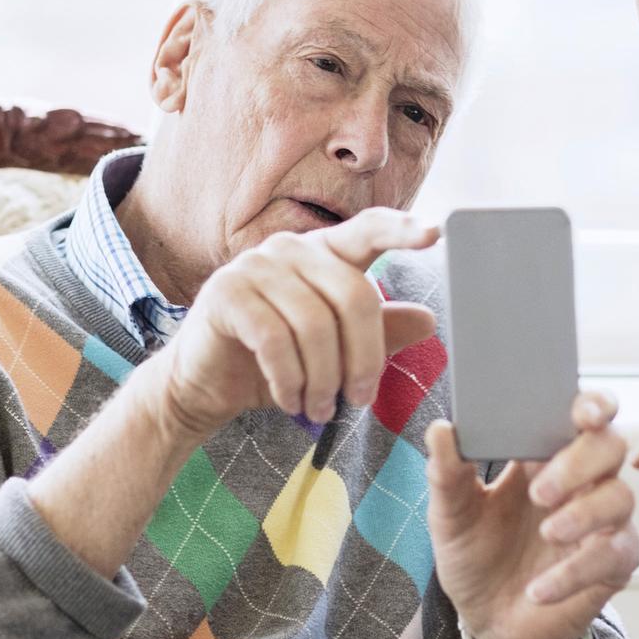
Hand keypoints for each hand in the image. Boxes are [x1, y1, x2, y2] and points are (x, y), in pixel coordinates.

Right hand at [152, 207, 437, 439]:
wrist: (203, 385)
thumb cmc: (274, 363)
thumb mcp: (335, 352)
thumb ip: (378, 333)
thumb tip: (429, 321)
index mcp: (323, 252)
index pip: (369, 229)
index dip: (402, 230)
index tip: (435, 234)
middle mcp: (291, 247)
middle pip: (354, 296)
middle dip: (363, 359)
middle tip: (357, 401)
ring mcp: (255, 265)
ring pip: (315, 325)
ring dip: (324, 379)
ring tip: (320, 409)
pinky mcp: (225, 292)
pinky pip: (275, 341)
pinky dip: (290, 380)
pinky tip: (291, 401)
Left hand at [425, 392, 638, 638]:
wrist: (486, 621)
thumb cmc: (474, 555)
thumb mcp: (450, 514)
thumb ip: (446, 473)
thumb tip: (441, 430)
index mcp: (545, 454)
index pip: (583, 413)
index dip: (594, 404)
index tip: (584, 412)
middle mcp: (581, 481)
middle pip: (610, 446)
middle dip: (580, 461)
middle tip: (540, 491)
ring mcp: (601, 522)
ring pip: (621, 496)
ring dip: (584, 513)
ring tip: (547, 533)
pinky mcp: (612, 565)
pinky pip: (612, 555)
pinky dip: (574, 572)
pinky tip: (539, 589)